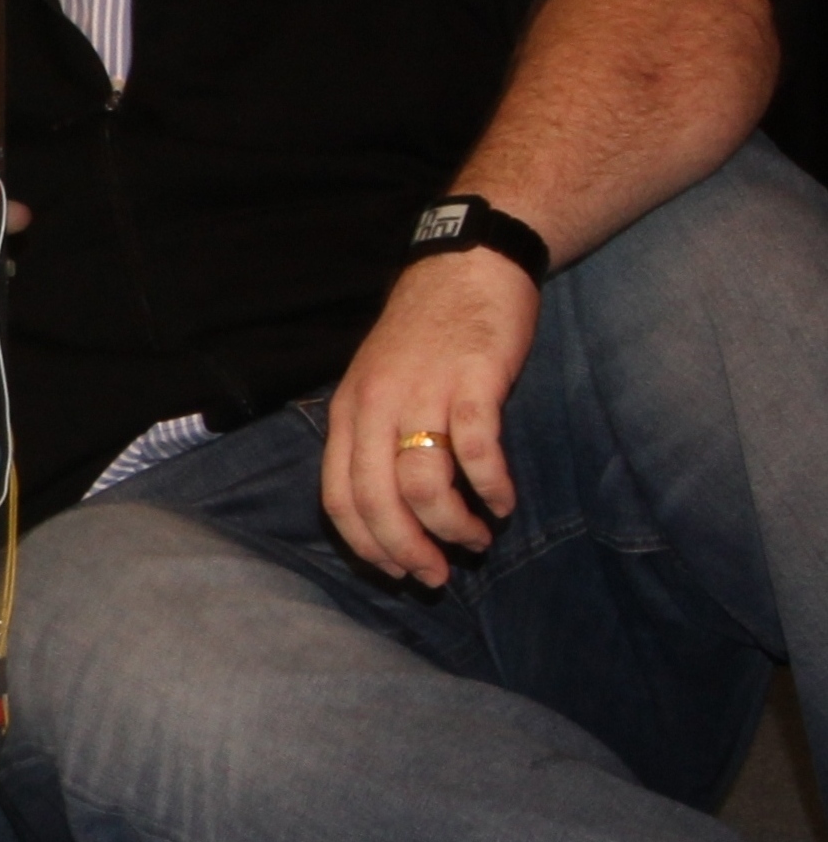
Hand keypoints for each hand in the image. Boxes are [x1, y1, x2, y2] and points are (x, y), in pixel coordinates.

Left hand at [319, 250, 539, 586]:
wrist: (466, 265)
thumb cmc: (425, 336)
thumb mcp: (377, 385)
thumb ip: (375, 439)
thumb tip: (390, 511)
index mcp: (347, 412)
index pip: (339, 497)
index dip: (366, 544)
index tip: (396, 572)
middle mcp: (375, 405)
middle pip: (377, 500)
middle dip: (406, 550)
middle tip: (436, 576)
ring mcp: (422, 392)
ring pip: (423, 484)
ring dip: (452, 525)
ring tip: (477, 538)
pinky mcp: (472, 380)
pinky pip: (477, 448)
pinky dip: (491, 486)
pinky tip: (504, 502)